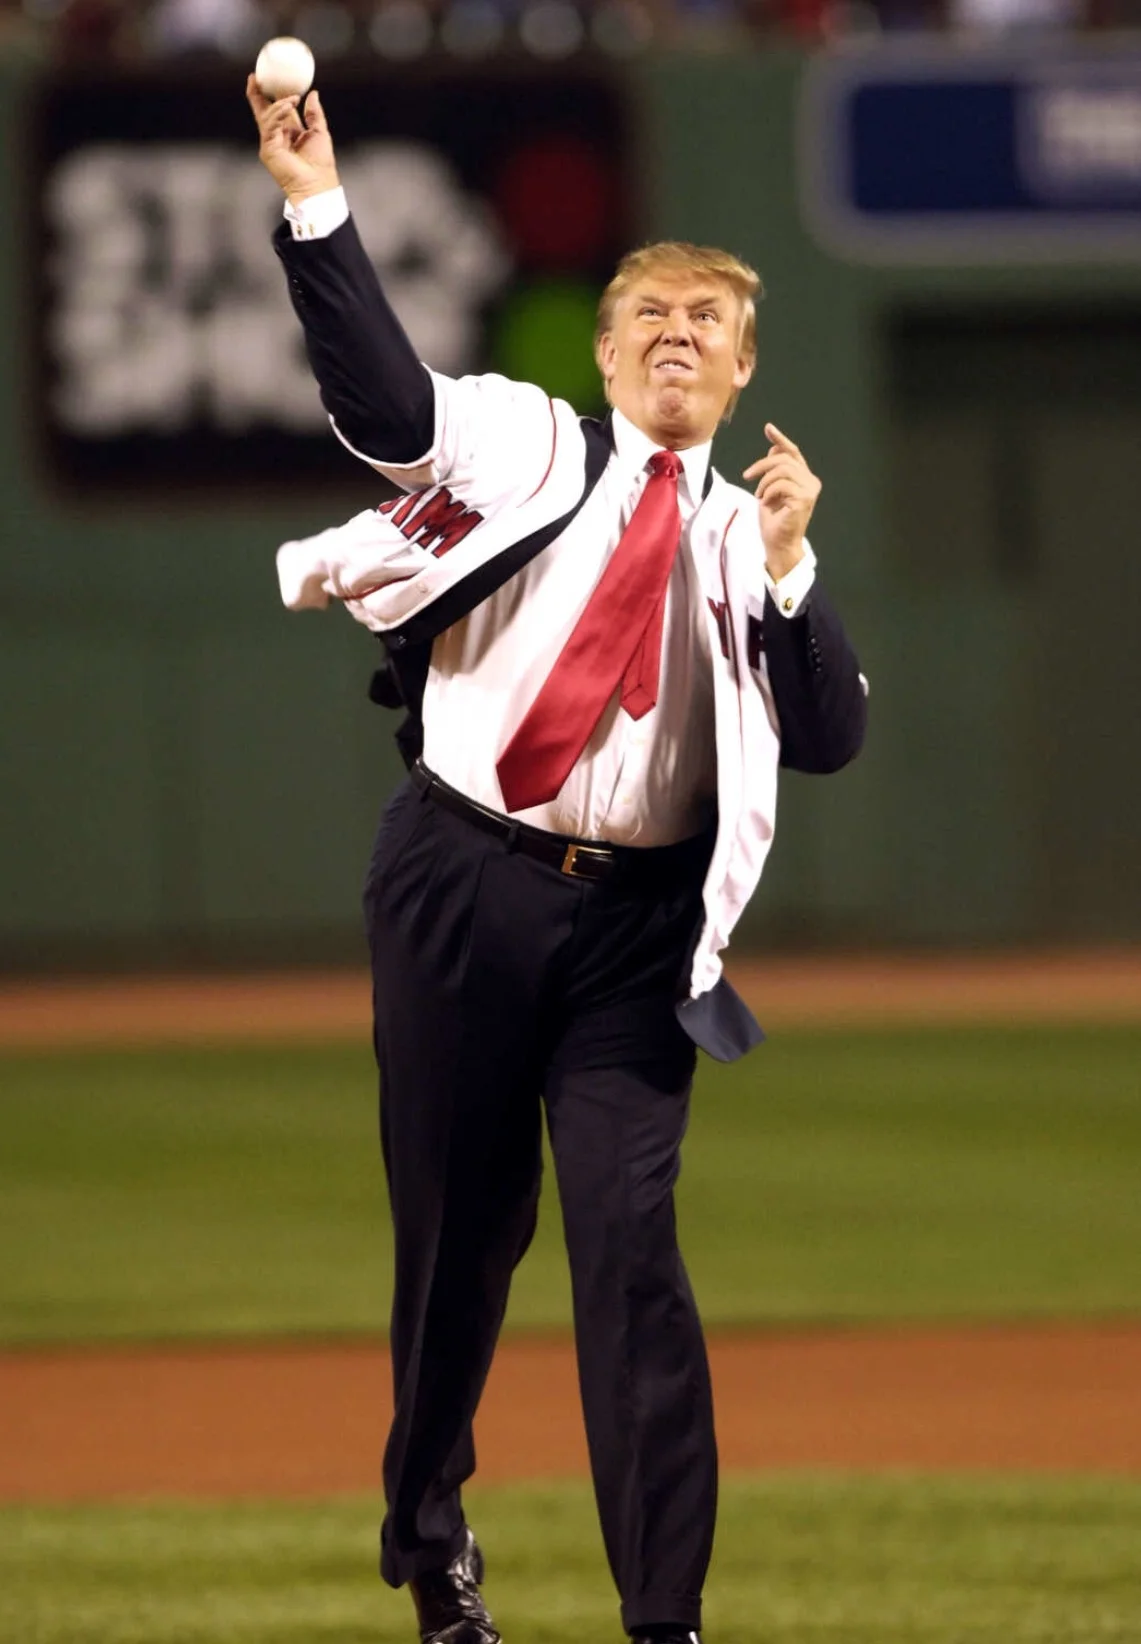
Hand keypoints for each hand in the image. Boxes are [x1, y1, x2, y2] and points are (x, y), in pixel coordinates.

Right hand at [246, 75, 339, 206]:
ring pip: (267, 116)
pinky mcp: (268, 149)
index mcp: (289, 132)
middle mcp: (277, 136)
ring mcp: (271, 143)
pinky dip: (278, 114)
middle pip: (262, 111)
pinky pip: (270, 126)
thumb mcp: (320, 132)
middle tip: (255, 78)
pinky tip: (288, 106)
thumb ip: (314, 114)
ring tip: (292, 98)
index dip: (271, 95)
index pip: (276, 110)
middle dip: (257, 94)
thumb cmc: (321, 165)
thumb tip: (312, 94)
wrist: (318, 185)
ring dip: (278, 104)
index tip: (268, 79)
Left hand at [743, 423, 821, 581]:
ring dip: (764, 482)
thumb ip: (774, 471)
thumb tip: (774, 448)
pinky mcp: (804, 499)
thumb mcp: (769, 490)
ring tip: (759, 496)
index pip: (793, 452)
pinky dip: (768, 492)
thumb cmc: (774, 521)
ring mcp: (810, 490)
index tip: (768, 428)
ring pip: (782, 469)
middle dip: (762, 464)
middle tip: (747, 476)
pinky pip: (781, 484)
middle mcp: (811, 481)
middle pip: (784, 458)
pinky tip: (765, 503)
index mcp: (804, 478)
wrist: (778, 544)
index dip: (780, 439)